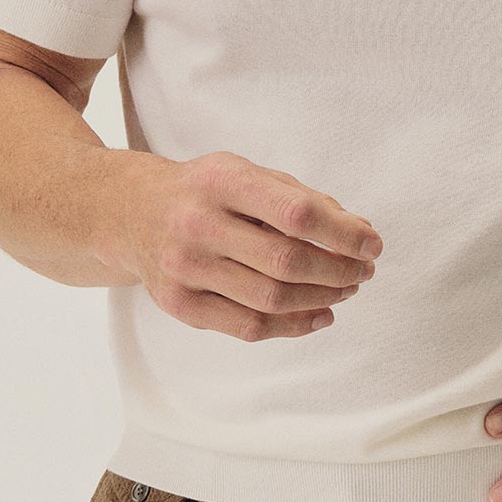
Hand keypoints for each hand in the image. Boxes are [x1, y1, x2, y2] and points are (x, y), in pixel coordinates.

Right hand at [115, 150, 381, 338]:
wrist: (130, 213)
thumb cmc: (204, 191)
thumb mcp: (247, 173)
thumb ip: (302, 199)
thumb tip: (360, 232)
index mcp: (221, 181)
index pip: (296, 213)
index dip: (343, 234)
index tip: (372, 244)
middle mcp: (197, 224)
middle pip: (287, 262)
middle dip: (339, 271)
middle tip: (364, 272)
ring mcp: (185, 269)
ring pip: (271, 299)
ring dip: (322, 299)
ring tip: (346, 290)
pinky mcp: (180, 305)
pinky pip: (248, 327)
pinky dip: (294, 326)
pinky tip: (320, 315)